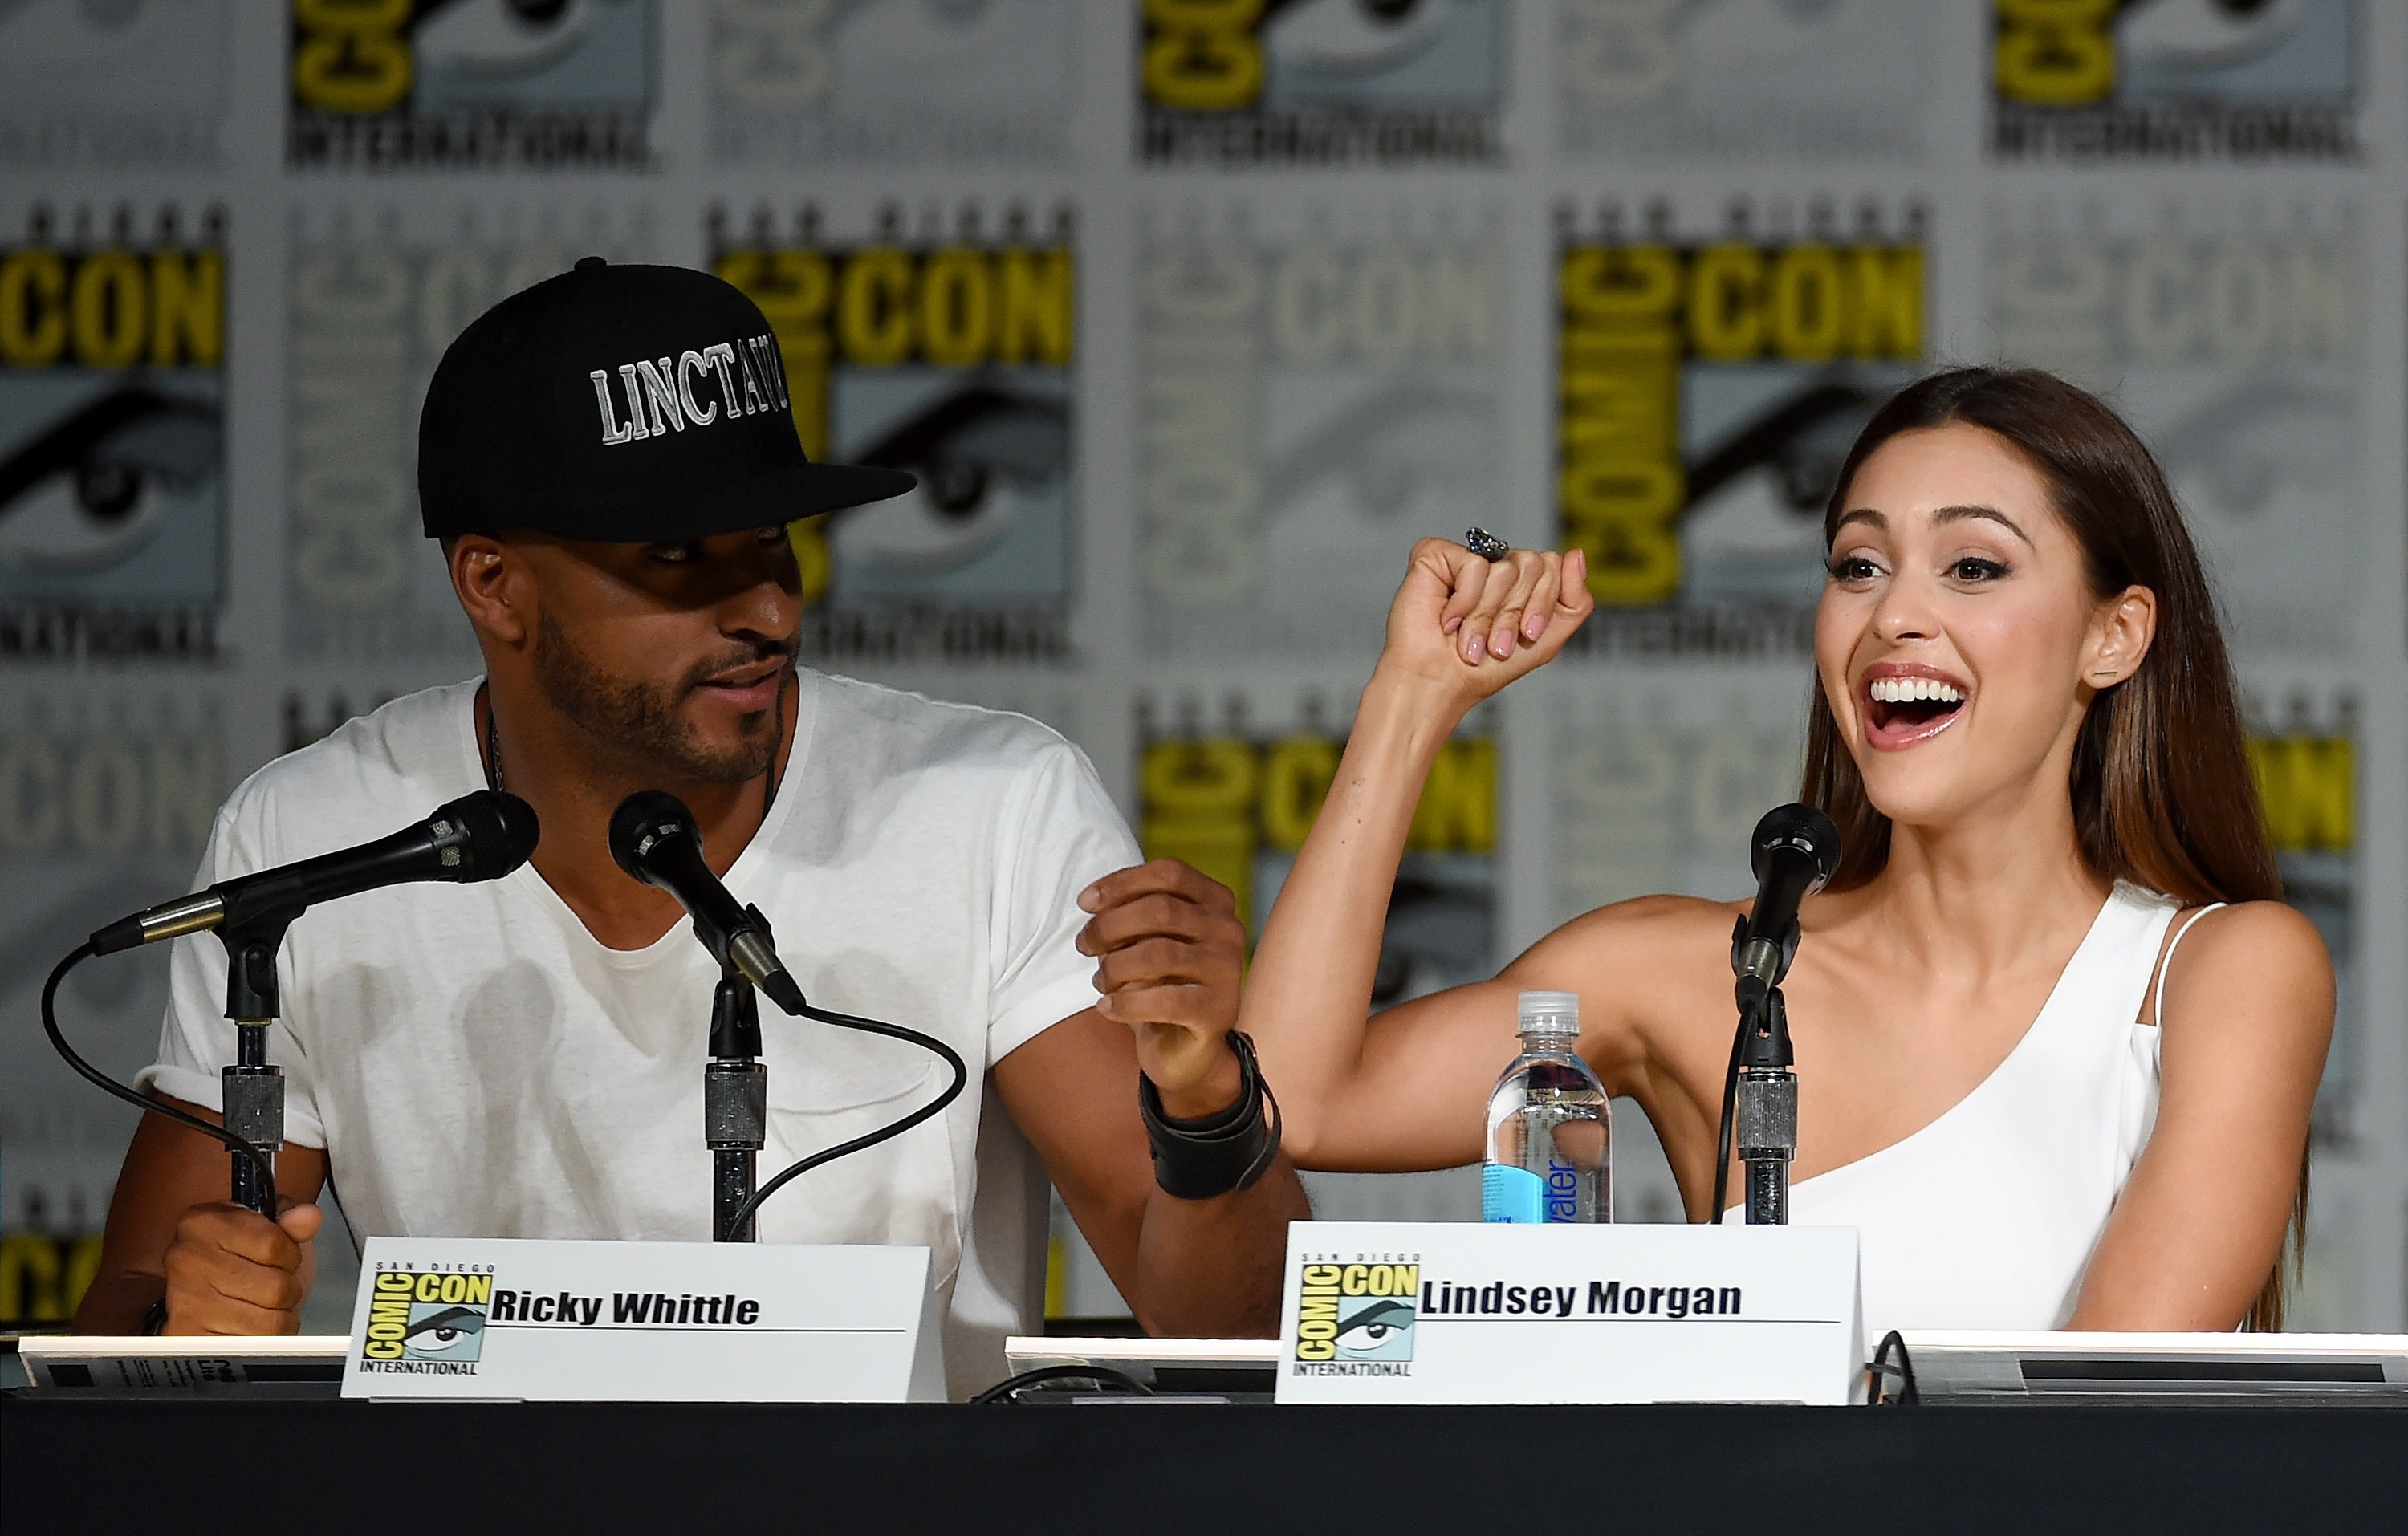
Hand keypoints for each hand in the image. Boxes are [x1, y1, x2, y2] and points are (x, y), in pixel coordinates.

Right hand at [160, 1199, 319, 1335]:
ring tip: (261, 1305)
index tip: (280, 1256)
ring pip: (269, 1321)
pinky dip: (261, 1340)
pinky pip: (253, 1347)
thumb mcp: (267, 1226)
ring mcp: (186, 1302)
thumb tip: (307, 1217)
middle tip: (270, 1285)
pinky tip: (249, 1325)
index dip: (290, 1254)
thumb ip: (291, 1220)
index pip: (273, 1244)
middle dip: (286, 1289)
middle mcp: (187, 1260)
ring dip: (277, 1317)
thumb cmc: (237, 1256)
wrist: (202, 1291)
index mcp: (204, 1222)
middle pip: (275, 1287)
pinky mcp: (190, 1338)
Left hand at [1076, 859, 1248, 1119]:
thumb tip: (1092, 902)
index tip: (1085, 902)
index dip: (1122, 882)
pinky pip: (1163, 1000)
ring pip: (1157, 953)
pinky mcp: (1218, 1011)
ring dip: (1114, 966)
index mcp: (1216, 902)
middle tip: (1083, 945)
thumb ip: (1130, 914)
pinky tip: (1106, 1008)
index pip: (1169, 873)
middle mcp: (1228, 930)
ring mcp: (1227, 970)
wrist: (1187, 1049)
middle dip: (1109, 925)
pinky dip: (1124, 1003)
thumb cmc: (1161, 983)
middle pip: (1159, 910)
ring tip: (1099, 981)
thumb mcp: (1146, 939)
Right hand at [1377, 538, 1592, 711]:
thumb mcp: (1546, 639)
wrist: (1441, 684)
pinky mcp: (1436, 555)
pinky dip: (1466, 602)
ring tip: (1469, 639)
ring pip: (1505, 569)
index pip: (1552, 565)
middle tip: (1495, 643)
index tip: (1525, 635)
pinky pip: (1475, 565)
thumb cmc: (1485, 668)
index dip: (1542, 604)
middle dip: (1516, 613)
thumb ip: (1575, 600)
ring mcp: (1464, 557)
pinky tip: (1448, 620)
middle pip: (1532, 565)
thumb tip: (1576, 554)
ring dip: (1488, 617)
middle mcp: (1493, 563)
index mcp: (1518, 579)